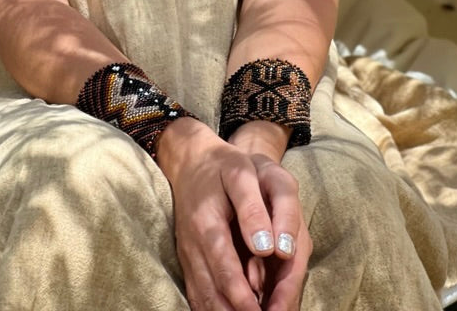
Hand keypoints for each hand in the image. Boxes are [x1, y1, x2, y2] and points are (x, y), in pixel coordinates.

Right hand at [156, 118, 309, 310]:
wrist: (192, 160)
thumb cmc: (225, 164)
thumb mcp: (243, 173)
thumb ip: (254, 208)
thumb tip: (267, 247)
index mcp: (206, 223)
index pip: (224, 269)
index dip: (242, 296)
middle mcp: (192, 244)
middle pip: (211, 292)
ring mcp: (188, 255)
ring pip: (203, 298)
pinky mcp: (189, 259)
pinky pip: (198, 293)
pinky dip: (211, 308)